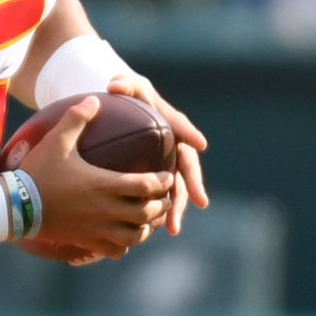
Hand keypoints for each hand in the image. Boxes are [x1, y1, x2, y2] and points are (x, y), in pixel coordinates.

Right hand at [18, 96, 171, 260]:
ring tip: (148, 218)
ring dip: (146, 227)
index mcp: (104, 184)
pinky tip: (123, 236)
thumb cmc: (38, 172)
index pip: (147, 186)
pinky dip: (125, 245)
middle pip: (147, 213)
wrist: (14, 206)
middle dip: (160, 204)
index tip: (165, 175)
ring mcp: (96, 229)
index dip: (162, 182)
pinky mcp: (86, 241)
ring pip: (136, 235)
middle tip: (163, 197)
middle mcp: (106, 210)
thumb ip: (78, 117)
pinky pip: (116, 251)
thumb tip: (95, 99)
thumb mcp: (57, 140)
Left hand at [105, 73, 208, 235]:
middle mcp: (171, 144)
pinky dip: (154, 212)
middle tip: (200, 202)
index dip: (188, 133)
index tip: (199, 143)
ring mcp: (163, 161)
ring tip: (172, 228)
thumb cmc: (124, 95)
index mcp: (167, 121)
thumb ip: (124, 85)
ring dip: (174, 208)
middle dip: (192, 185)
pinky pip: (155, 195)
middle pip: (184, 166)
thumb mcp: (124, 86)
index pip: (179, 126)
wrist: (118, 106)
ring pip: (172, 187)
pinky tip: (147, 230)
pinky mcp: (152, 174)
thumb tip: (115, 85)